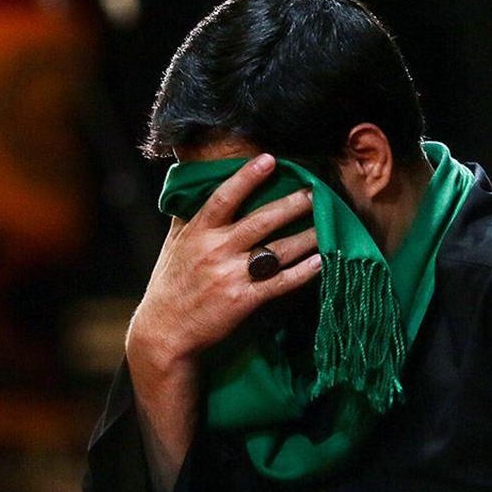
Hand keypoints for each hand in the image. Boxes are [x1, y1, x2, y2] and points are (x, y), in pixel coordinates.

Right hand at [127, 154, 320, 369]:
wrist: (164, 332)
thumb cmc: (169, 286)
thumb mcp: (173, 245)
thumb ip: (188, 218)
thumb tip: (195, 188)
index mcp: (198, 232)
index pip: (224, 197)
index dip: (246, 177)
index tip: (269, 159)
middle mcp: (215, 250)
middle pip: (260, 221)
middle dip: (291, 204)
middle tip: (315, 191)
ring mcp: (230, 275)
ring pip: (277, 250)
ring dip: (306, 236)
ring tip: (328, 224)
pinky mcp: (243, 300)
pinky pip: (279, 283)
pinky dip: (302, 272)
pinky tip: (321, 261)